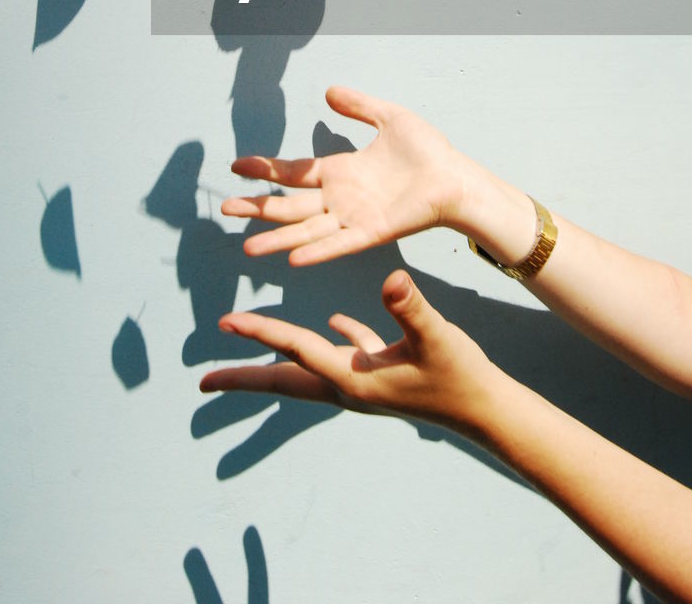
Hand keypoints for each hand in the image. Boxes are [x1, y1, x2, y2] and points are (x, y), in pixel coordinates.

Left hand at [199, 270, 495, 434]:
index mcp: (353, 377)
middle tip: (203, 384)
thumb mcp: (435, 336)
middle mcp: (349, 385)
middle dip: (244, 380)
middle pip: (285, 380)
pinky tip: (334, 321)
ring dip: (278, 360)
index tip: (226, 323)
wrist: (488, 412)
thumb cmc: (461, 377)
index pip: (296, 349)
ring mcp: (365, 382)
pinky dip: (332, 338)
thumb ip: (410, 308)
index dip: (262, 332)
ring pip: (309, 369)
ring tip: (249, 355)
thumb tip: (391, 278)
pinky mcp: (383, 374)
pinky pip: (345, 354)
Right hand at [222, 85, 469, 264]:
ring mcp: (354, 218)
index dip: (264, 168)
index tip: (236, 165)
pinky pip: (339, 244)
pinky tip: (293, 260)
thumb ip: (358, 106)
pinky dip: (317, 252)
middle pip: (289, 206)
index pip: (293, 172)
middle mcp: (340, 198)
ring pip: (306, 230)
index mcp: (340, 172)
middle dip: (257, 209)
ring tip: (247, 250)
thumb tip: (329, 90)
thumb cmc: (428, 152)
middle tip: (225, 209)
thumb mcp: (388, 118)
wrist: (456, 177)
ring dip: (277, 240)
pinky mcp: (373, 232)